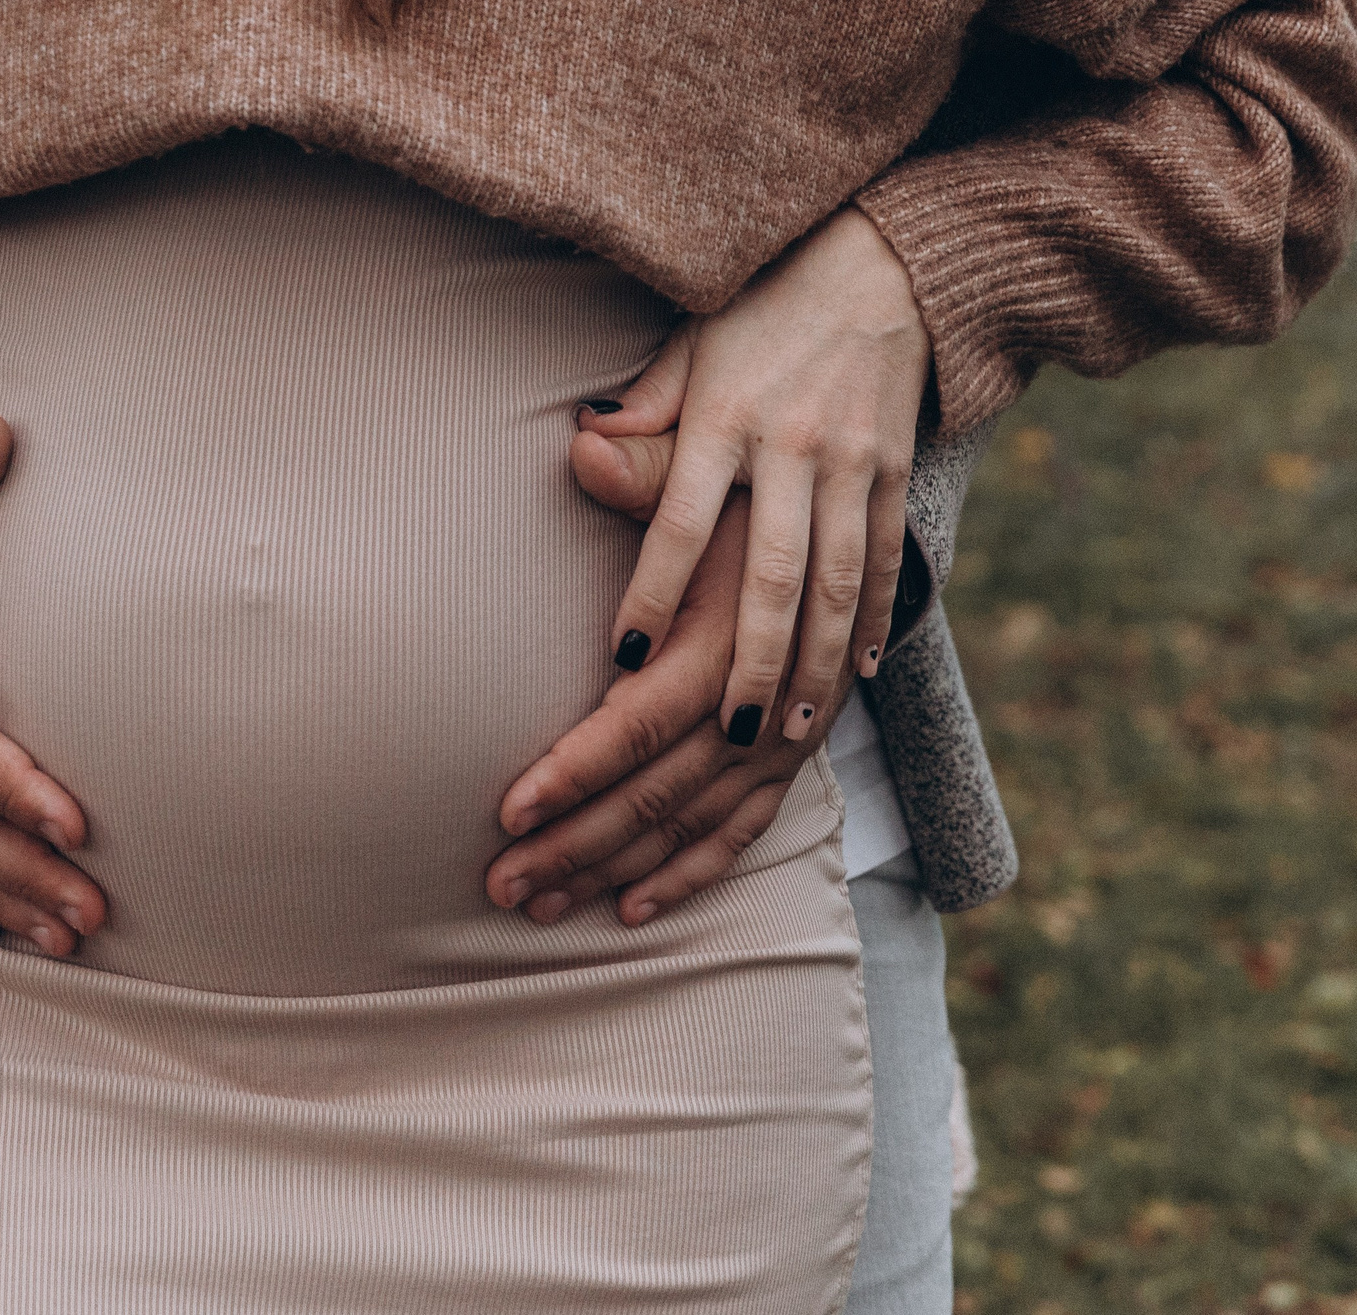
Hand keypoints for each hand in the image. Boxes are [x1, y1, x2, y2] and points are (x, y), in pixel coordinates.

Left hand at [488, 481, 763, 925]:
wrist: (855, 475)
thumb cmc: (756, 460)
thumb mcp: (706, 444)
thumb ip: (643, 459)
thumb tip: (584, 445)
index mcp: (733, 623)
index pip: (642, 718)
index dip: (575, 769)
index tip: (508, 812)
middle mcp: (765, 688)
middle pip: (660, 788)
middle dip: (576, 843)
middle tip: (501, 884)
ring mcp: (791, 725)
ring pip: (696, 821)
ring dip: (617, 870)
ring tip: (539, 909)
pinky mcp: (805, 744)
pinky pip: (750, 827)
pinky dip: (693, 873)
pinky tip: (631, 911)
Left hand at [586, 207, 926, 750]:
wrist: (880, 260)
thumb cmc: (760, 310)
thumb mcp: (692, 343)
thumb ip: (644, 411)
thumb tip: (580, 448)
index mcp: (723, 416)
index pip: (681, 520)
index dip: (654, 590)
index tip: (626, 659)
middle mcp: (790, 445)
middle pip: (771, 572)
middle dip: (752, 658)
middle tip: (730, 733)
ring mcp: (851, 461)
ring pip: (836, 579)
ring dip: (815, 659)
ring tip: (790, 728)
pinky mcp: (894, 469)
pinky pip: (885, 557)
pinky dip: (874, 617)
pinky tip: (860, 670)